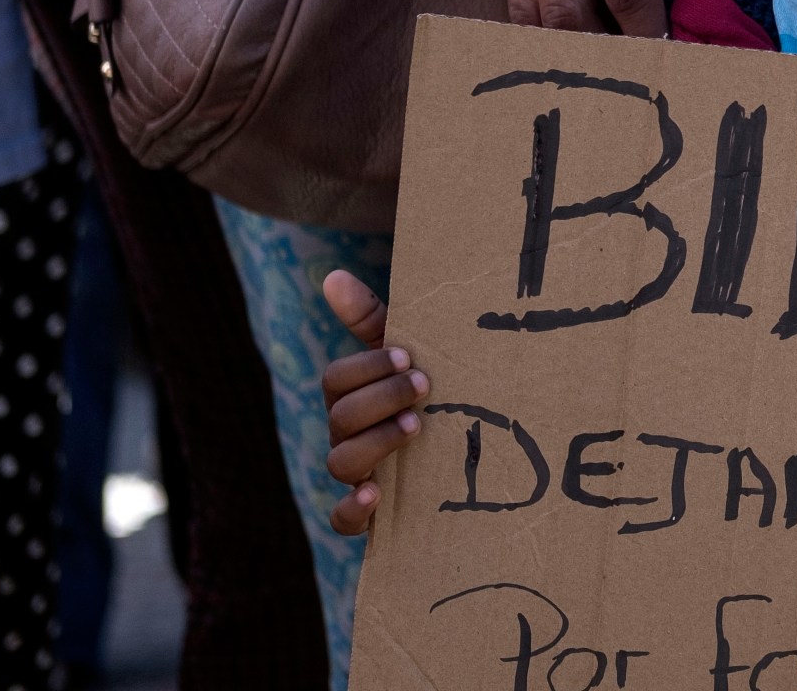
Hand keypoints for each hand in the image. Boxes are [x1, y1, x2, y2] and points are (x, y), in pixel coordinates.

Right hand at [321, 269, 427, 534]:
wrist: (465, 453)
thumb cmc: (426, 393)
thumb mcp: (405, 356)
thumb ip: (371, 318)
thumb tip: (331, 275)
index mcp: (352, 396)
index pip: (337, 379)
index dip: (367, 368)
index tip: (407, 356)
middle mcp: (346, 434)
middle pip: (340, 417)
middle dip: (381, 398)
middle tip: (424, 387)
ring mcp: (356, 474)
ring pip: (341, 462)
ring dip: (376, 443)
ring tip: (416, 428)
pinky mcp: (369, 515)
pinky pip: (342, 519)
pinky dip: (353, 509)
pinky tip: (375, 496)